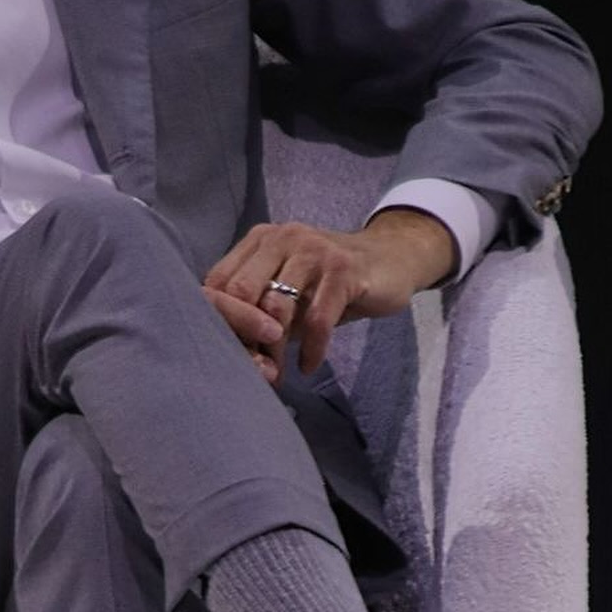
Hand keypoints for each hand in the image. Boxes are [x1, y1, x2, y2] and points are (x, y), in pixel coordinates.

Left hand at [204, 209, 456, 375]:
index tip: (230, 354)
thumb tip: (234, 352)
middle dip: (244, 337)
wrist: (390, 259)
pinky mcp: (343, 271)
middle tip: (253, 368)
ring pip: (277, 307)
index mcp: (260, 240)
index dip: (220, 323)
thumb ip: (262, 310)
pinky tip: (308, 366)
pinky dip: (311, 351)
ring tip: (278, 373)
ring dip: (275, 349)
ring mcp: (313, 251)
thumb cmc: (332, 282)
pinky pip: (317, 320)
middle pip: (241, 293)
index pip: (220, 282)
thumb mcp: (291, 289)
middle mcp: (282, 238)